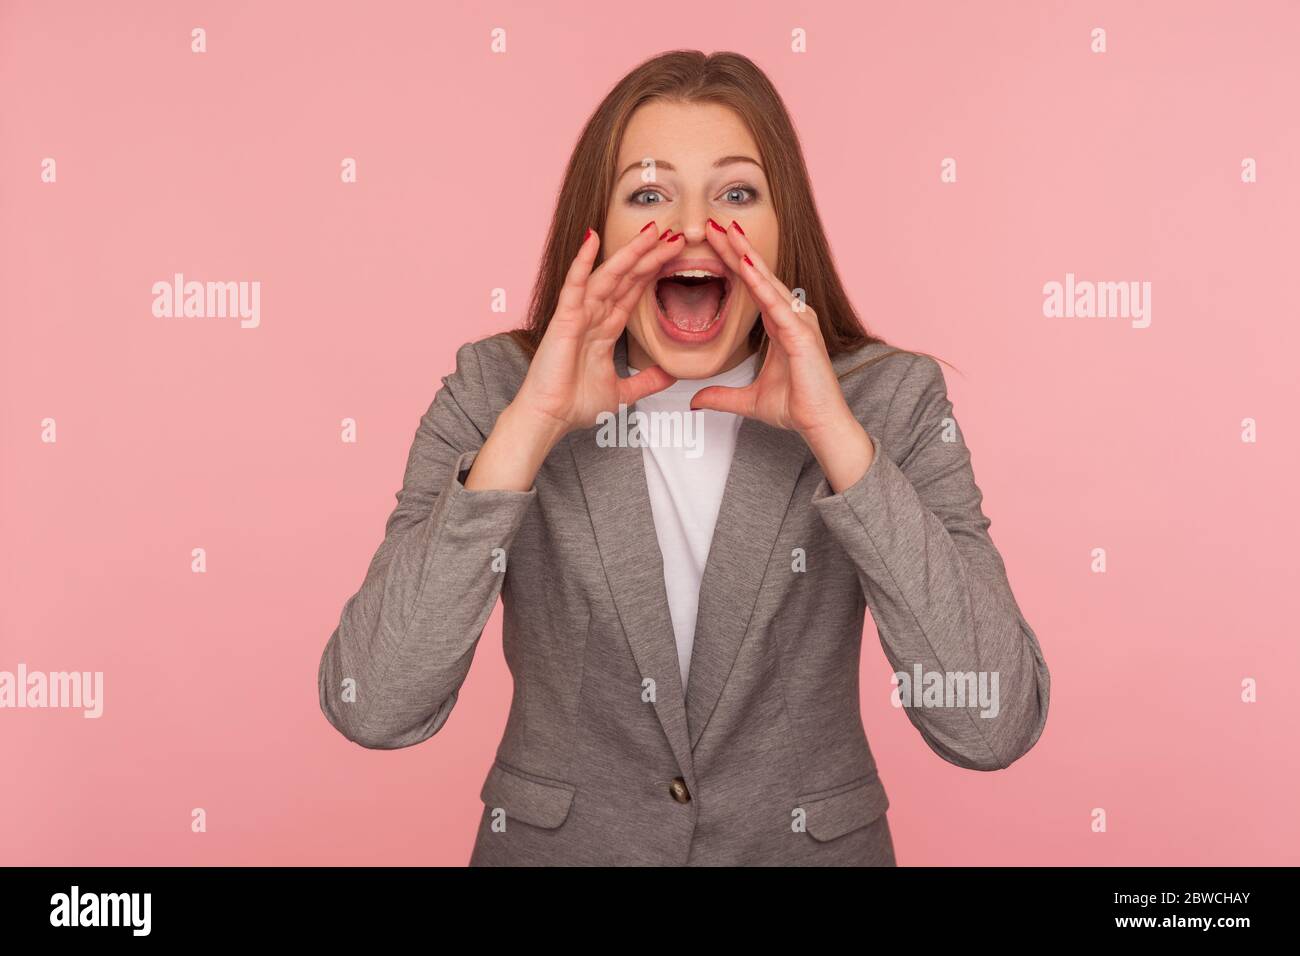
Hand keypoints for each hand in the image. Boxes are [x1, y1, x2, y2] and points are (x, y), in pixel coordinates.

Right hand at [510, 221, 682, 443]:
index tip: (675, 253)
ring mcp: (578, 314)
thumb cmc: (575, 404)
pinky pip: (574, 285)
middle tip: (673, 234)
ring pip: (608, 276)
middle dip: (649, 255)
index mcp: (605, 328)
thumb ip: (647, 381)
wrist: (551, 418)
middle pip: (626, 277)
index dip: (653, 271)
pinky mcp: (564, 319)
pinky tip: (592, 239)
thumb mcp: (623, 392)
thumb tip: (672, 374)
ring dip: (629, 253)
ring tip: (652, 232)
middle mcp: (593, 316)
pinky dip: (583, 262)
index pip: (633, 292)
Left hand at [688, 219, 875, 491]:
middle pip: (758, 274)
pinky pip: (776, 302)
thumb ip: (721, 397)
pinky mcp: (802, 333)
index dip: (731, 263)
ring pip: (767, 281)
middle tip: (713, 223)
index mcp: (779, 324)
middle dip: (736, 248)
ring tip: (726, 232)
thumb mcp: (748, 401)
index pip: (750, 285)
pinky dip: (760, 282)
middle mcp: (791, 316)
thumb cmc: (795, 407)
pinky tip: (745, 264)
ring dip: (746, 255)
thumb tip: (695, 400)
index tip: (712, 243)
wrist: (820, 425)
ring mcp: (799, 321)